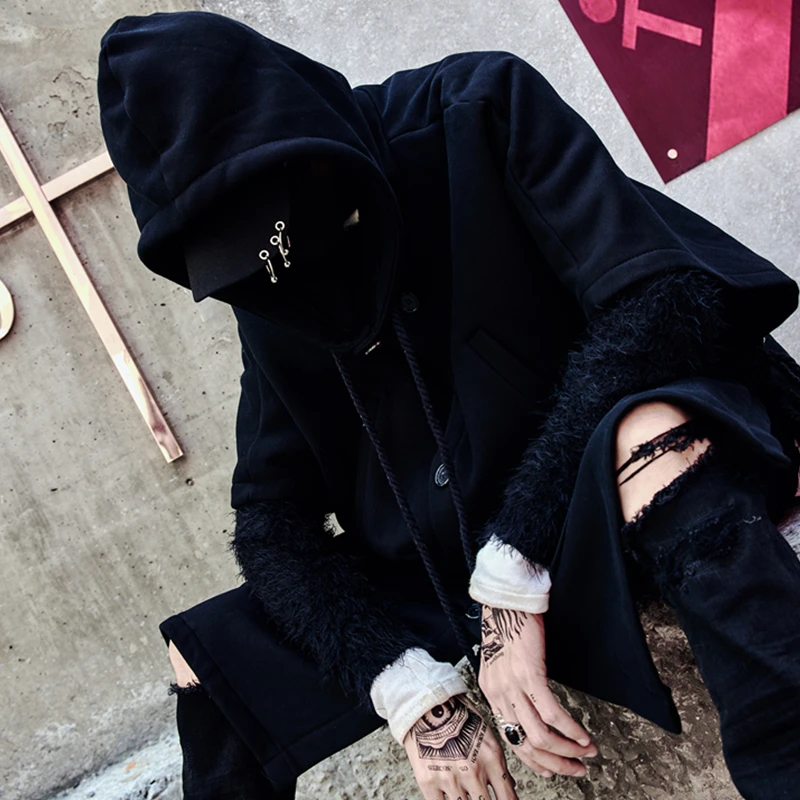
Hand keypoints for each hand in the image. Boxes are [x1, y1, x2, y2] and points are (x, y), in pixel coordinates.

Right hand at [404, 695, 517, 799]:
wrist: (428, 703)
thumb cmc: (458, 714)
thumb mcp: (487, 734)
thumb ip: (499, 763)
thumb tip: (509, 785)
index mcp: (491, 760)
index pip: (508, 799)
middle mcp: (473, 773)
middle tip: (481, 797)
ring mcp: (450, 779)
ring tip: (465, 794)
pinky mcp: (428, 782)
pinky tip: (449, 797)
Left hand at [478, 606, 596, 777]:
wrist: (506, 601)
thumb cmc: (509, 628)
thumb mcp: (504, 666)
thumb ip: (513, 690)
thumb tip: (532, 712)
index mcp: (492, 694)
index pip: (511, 740)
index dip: (534, 761)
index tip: (553, 769)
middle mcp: (499, 694)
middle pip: (525, 745)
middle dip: (555, 764)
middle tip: (577, 769)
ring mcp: (512, 685)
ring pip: (539, 735)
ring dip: (567, 751)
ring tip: (586, 754)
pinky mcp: (529, 674)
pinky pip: (551, 712)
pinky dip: (570, 729)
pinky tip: (583, 735)